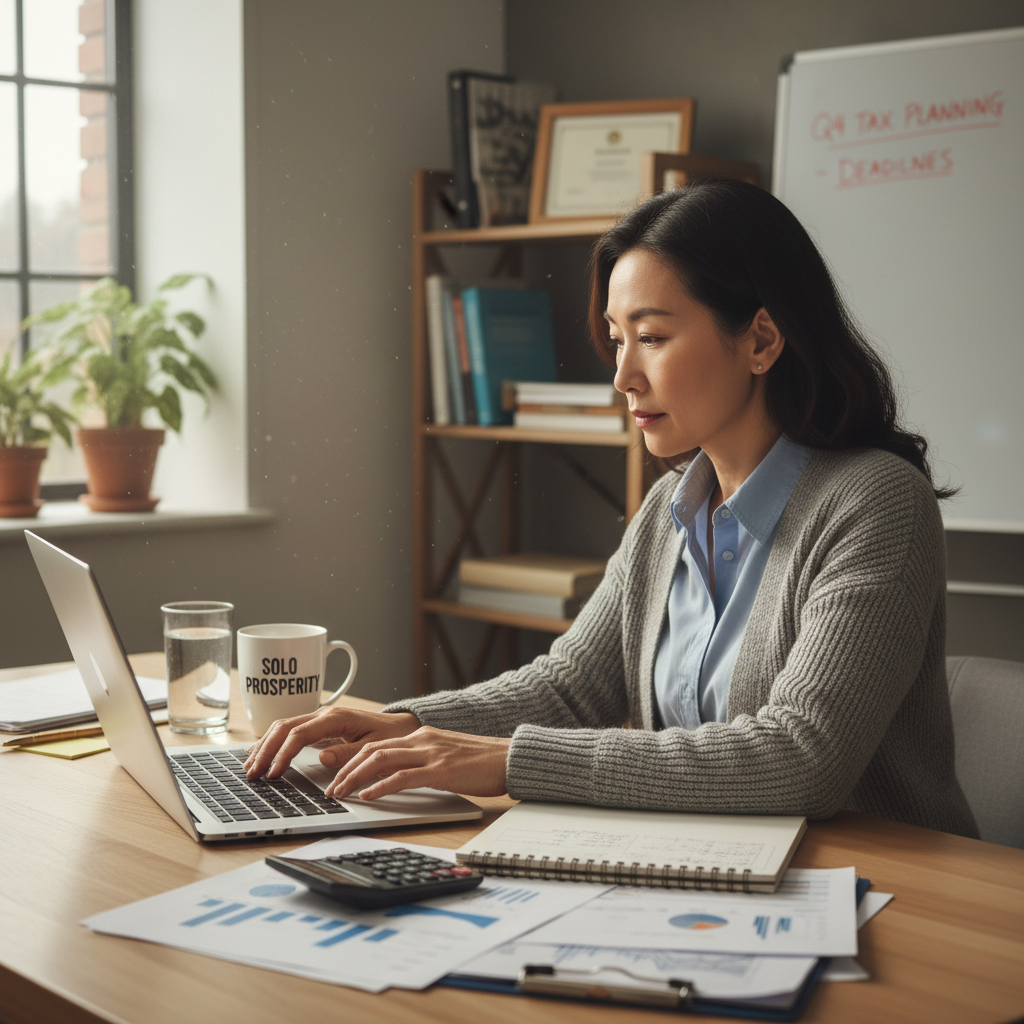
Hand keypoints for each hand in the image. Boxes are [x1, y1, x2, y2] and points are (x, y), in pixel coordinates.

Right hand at [244, 706, 419, 779]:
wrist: (399, 725)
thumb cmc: (389, 736)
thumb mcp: (374, 747)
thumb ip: (349, 753)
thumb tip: (322, 758)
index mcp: (335, 718)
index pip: (299, 734)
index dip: (283, 754)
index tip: (273, 773)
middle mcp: (323, 715)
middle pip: (284, 728)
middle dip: (265, 750)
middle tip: (252, 773)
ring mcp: (318, 719)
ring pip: (283, 727)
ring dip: (264, 746)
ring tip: (249, 766)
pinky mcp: (317, 726)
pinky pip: (289, 731)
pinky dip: (272, 742)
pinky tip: (260, 752)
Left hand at [323, 726, 510, 800]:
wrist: (509, 758)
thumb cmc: (480, 762)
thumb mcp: (444, 756)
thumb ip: (420, 762)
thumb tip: (393, 777)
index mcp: (421, 736)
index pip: (376, 745)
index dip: (351, 760)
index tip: (336, 776)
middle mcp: (421, 740)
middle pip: (372, 750)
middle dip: (346, 770)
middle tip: (330, 789)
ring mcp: (430, 754)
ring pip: (380, 760)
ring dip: (355, 778)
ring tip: (340, 794)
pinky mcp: (440, 770)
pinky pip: (402, 777)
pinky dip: (380, 787)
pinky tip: (367, 797)